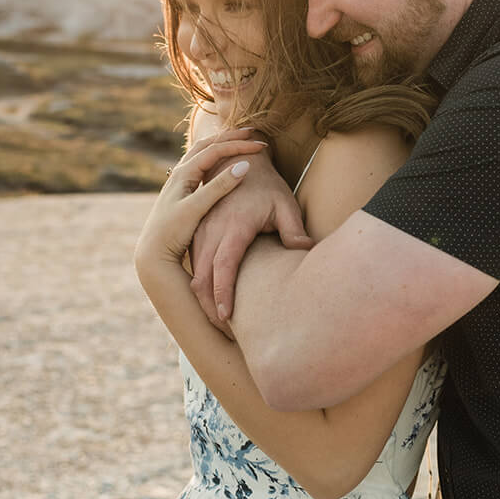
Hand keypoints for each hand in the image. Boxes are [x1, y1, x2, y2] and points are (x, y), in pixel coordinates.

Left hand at [134, 130, 266, 277]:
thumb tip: (242, 167)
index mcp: (183, 174)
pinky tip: (224, 164)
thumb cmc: (172, 232)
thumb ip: (218, 187)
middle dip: (230, 138)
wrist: (153, 254)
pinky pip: (202, 167)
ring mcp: (180, 183)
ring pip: (203, 154)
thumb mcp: (196, 209)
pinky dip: (216, 159)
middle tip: (251, 133)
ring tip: (240, 142)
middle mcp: (179, 174)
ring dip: (222, 145)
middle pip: (207, 145)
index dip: (238, 145)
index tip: (259, 146)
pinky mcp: (183, 194)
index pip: (214, 150)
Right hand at [188, 148, 312, 327]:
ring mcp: (201, 232)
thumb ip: (294, 230)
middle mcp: (211, 229)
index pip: (224, 266)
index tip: (227, 317)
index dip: (223, 293)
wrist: (239, 164)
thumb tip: (306, 252)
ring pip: (194, 273)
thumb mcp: (285, 204)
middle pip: (202, 277)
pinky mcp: (197, 234)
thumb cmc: (267, 187)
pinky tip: (212, 302)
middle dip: (209, 307)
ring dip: (203, 300)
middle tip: (224, 334)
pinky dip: (200, 285)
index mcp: (234, 225)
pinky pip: (193, 265)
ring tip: (219, 324)